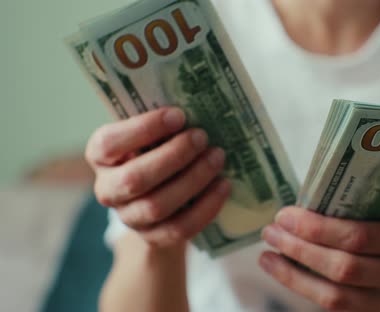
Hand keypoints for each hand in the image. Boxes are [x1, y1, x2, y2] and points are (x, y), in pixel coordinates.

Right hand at [86, 107, 230, 247]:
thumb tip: (196, 105)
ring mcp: (129, 217)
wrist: (159, 195)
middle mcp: (108, 189)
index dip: (143, 129)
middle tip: (202, 137)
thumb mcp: (152, 133)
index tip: (178, 115)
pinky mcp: (153, 237)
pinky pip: (179, 229)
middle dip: (174, 157)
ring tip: (218, 157)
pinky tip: (224, 186)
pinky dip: (206, 207)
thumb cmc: (156, 150)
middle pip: (135, 179)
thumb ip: (163, 123)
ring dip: (193, 180)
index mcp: (100, 155)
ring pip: (158, 206)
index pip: (109, 143)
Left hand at [259, 207, 379, 311]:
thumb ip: (362, 210)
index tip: (286, 214)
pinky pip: (334, 308)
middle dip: (300, 249)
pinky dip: (303, 288)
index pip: (359, 236)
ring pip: (335, 295)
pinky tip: (282, 270)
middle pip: (344, 267)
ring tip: (268, 254)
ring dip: (293, 273)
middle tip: (271, 231)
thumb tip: (303, 202)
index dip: (317, 228)